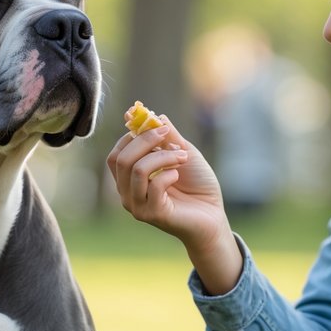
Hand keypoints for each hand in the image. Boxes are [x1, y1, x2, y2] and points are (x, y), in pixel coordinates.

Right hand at [106, 116, 242, 293]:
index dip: (131, 136)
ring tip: (182, 157)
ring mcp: (137, 206)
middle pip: (121, 159)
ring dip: (162, 156)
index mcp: (130, 180)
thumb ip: (168, 136)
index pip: (116, 155)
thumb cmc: (197, 186)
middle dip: (145, 140)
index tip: (156, 126)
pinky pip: (154, 185)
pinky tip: (179, 176)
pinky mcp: (152, 214)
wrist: (214, 215)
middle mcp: (128, 194)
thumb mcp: (183, 153)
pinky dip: (169, 173)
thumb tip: (153, 115)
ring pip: (137, 169)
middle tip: (168, 134)